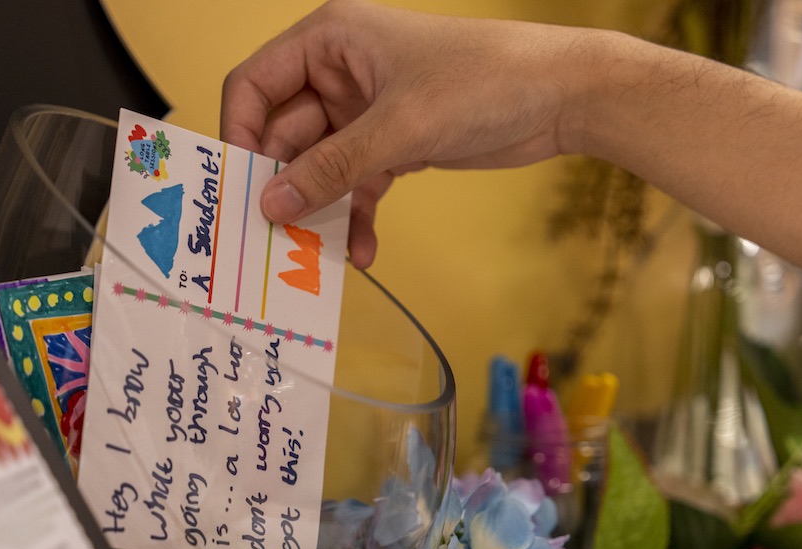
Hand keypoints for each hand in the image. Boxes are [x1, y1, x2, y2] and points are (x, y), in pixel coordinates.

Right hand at [221, 0, 590, 266]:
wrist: (563, 96)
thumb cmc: (484, 81)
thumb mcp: (400, 126)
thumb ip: (332, 166)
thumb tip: (273, 203)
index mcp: (330, 40)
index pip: (255, 85)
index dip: (240, 135)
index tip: (238, 189)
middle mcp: (340, 71)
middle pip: (284, 133)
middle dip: (283, 185)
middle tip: (274, 237)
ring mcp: (367, 110)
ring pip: (321, 166)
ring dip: (321, 210)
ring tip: (316, 255)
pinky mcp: (395, 143)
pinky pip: (357, 184)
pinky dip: (356, 216)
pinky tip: (363, 251)